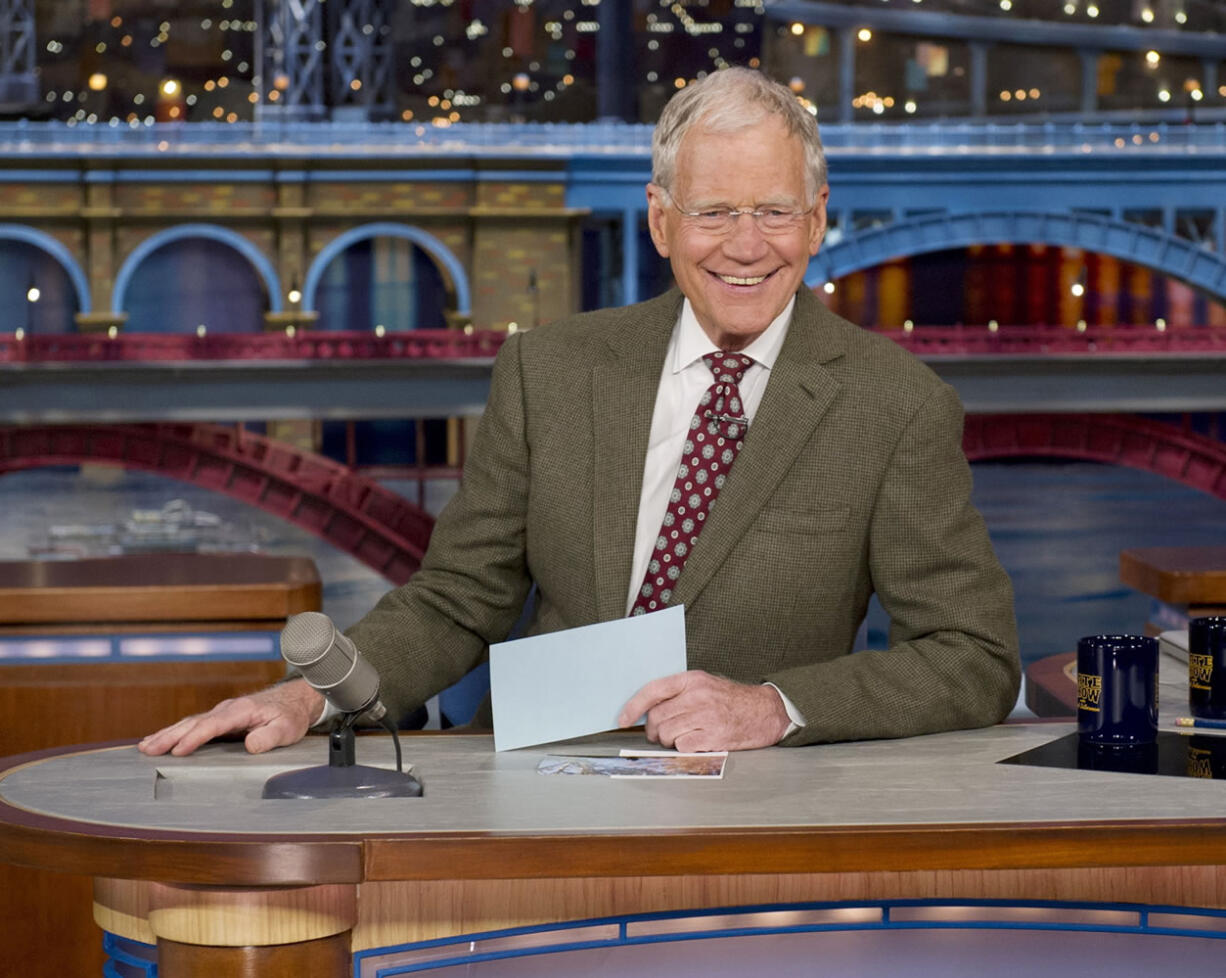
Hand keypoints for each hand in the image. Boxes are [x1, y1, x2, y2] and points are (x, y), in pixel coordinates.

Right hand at [137, 679, 323, 756]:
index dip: (195, 738)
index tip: (178, 750)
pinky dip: (175, 732)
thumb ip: (270, 737)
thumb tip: (250, 746)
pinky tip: (160, 740)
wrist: (294, 701)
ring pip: (190, 722)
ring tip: (145, 747)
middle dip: (170, 736)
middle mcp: (228, 709)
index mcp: (242, 711)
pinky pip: (194, 725)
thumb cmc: (290, 716)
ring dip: (167, 734)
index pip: (214, 725)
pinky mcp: (220, 720)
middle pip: (194, 722)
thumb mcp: (287, 729)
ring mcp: (222, 713)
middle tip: (147, 749)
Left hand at [617, 670, 790, 751]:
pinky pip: (682, 747)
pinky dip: (683, 749)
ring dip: (668, 741)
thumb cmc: (731, 700)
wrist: (765, 712)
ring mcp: (705, 716)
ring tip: (682, 737)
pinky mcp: (713, 736)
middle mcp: (697, 696)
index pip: (653, 690)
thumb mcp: (705, 685)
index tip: (623, 719)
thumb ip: (678, 694)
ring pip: (667, 734)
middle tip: (662, 734)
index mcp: (692, 679)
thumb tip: (647, 710)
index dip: (634, 706)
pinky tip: (696, 742)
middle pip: (657, 717)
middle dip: (654, 730)